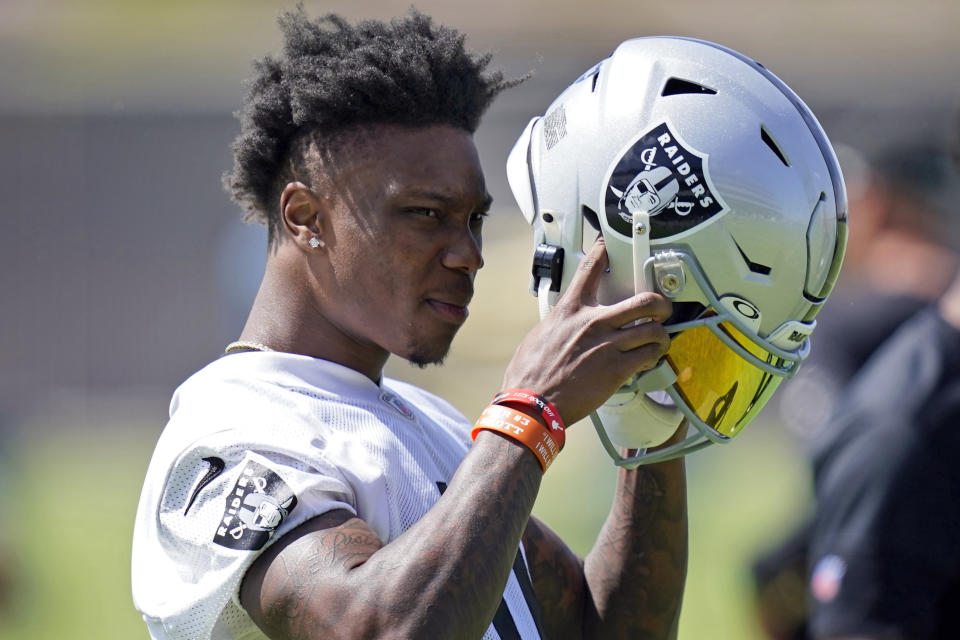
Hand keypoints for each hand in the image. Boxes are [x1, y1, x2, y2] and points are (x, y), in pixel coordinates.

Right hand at [502, 236, 671, 424]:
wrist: (533, 402)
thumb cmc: (531, 373)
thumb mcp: (541, 334)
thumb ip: (561, 324)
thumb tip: (566, 325)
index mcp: (571, 310)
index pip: (590, 268)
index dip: (603, 251)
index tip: (610, 245)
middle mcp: (594, 322)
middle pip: (644, 301)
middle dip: (661, 304)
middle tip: (661, 309)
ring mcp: (608, 344)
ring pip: (654, 329)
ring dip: (662, 335)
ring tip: (659, 340)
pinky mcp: (617, 368)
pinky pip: (650, 356)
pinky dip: (655, 357)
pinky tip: (650, 359)